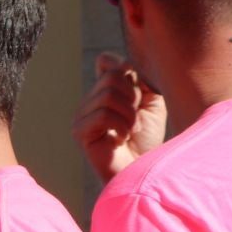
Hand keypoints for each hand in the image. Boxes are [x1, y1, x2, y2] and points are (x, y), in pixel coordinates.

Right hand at [72, 51, 165, 182]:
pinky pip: (103, 114)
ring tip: (132, 130)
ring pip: (108, 94)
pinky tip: (123, 139)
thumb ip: (138, 78)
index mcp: (103, 91)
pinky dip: (122, 125)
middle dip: (133, 97)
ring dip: (130, 114)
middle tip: (136, 118)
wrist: (143, 170)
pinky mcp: (80, 132)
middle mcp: (88, 101)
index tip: (140, 97)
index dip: (129, 74)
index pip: (108, 62)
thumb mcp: (151, 100)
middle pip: (112, 76)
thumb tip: (116, 61)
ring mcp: (81, 116)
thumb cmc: (148, 139)